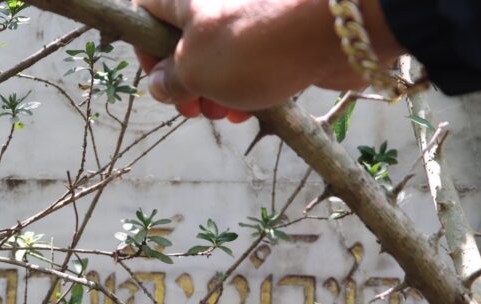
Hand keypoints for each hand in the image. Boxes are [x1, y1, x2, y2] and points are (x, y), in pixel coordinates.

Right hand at [132, 0, 402, 117]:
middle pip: (183, 38)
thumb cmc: (253, 44)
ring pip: (219, 53)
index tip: (160, 82)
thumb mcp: (195, 69)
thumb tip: (159, 84)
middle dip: (185, 81)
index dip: (146, 52)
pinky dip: (245, 85)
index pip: (145, 13)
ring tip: (225, 114)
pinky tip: (252, 109)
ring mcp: (249, 13)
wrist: (335, 28)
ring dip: (215, 90)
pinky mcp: (277, 31)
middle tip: (195, 109)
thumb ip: (169, 80)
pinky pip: (251, 59)